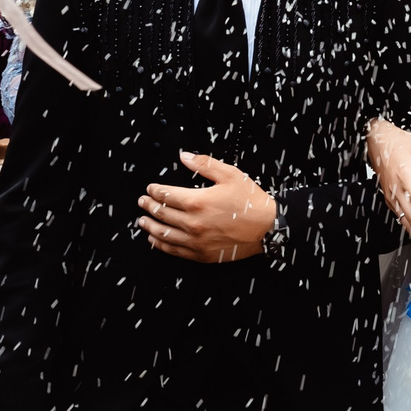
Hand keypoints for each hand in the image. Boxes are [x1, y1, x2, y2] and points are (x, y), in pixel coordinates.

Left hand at [139, 152, 276, 262]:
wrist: (268, 228)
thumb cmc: (251, 201)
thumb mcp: (230, 175)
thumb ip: (204, 164)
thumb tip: (183, 156)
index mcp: (198, 202)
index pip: (166, 195)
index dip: (155, 191)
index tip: (150, 188)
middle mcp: (193, 223)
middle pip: (162, 214)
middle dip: (149, 206)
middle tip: (142, 202)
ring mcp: (196, 242)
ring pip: (164, 235)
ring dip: (150, 226)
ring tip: (142, 221)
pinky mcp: (202, 255)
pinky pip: (174, 251)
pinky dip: (161, 245)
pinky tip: (155, 240)